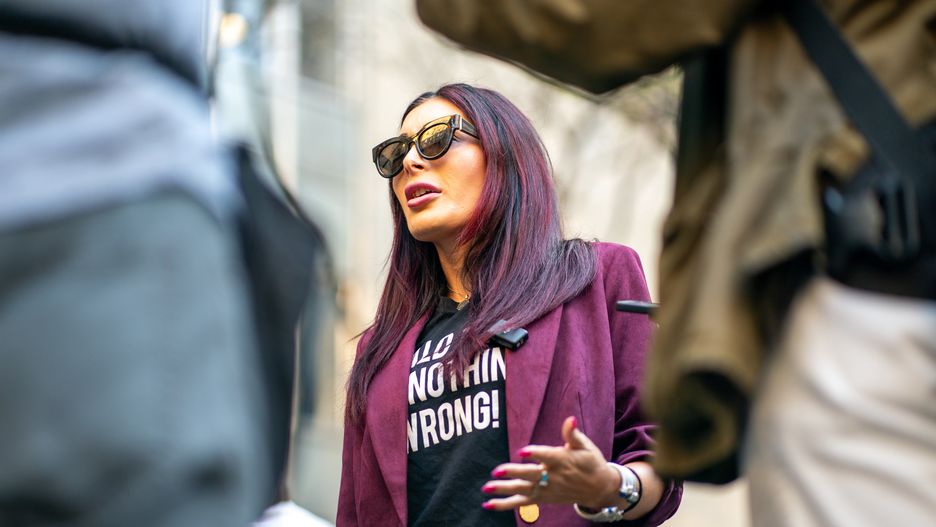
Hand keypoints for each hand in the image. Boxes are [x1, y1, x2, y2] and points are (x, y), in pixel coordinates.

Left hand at [481, 416, 619, 510]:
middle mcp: (553, 477)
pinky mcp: (542, 498)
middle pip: (530, 475)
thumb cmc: (590, 463)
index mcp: (562, 460)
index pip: (547, 456)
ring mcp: (546, 489)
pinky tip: (488, 504)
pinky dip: (505, 504)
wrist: (599, 488)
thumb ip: (572, 434)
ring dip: (504, 489)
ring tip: (487, 487)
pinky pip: (521, 503)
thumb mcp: (585, 446)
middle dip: (513, 473)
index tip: (523, 451)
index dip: (535, 454)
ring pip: (523, 490)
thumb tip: (570, 419)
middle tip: (497, 471)